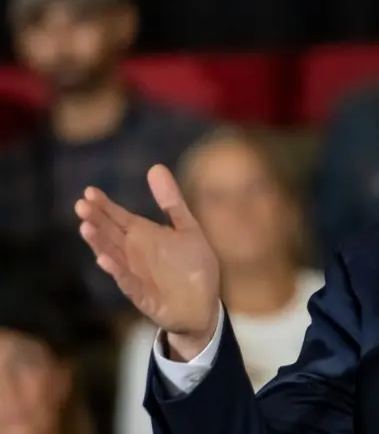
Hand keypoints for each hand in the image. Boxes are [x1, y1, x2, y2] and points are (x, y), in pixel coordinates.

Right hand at [76, 164, 220, 359]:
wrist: (203, 304)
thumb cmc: (193, 265)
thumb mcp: (186, 228)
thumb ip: (171, 201)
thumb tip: (155, 167)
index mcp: (144, 236)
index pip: (119, 218)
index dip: (104, 206)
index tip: (89, 191)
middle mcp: (134, 253)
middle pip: (111, 234)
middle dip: (96, 221)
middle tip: (81, 206)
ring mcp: (134, 274)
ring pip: (112, 256)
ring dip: (100, 244)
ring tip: (86, 228)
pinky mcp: (141, 295)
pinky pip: (126, 282)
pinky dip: (117, 271)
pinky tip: (106, 259)